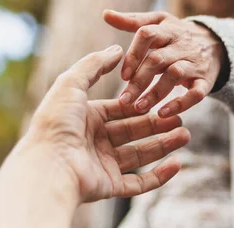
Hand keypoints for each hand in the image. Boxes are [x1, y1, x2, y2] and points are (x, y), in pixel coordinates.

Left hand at [27, 45, 190, 202]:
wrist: (48, 165)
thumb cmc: (56, 122)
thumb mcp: (71, 83)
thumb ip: (94, 64)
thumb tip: (116, 48)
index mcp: (86, 118)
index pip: (120, 109)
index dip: (141, 102)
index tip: (162, 97)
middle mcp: (95, 141)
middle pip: (133, 131)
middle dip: (157, 124)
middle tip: (179, 117)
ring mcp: (103, 165)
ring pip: (140, 155)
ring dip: (163, 145)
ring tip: (185, 134)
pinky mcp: (109, 186)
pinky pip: (139, 183)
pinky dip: (159, 175)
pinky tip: (177, 163)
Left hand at [103, 10, 226, 117]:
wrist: (216, 44)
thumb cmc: (176, 35)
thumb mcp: (158, 22)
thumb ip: (132, 21)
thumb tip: (105, 14)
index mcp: (167, 29)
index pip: (147, 34)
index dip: (133, 54)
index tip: (122, 75)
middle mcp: (181, 44)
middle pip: (158, 59)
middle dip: (140, 80)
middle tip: (124, 99)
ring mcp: (194, 62)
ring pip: (175, 75)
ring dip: (156, 93)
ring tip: (138, 108)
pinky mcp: (205, 81)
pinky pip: (196, 93)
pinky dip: (180, 104)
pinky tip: (162, 114)